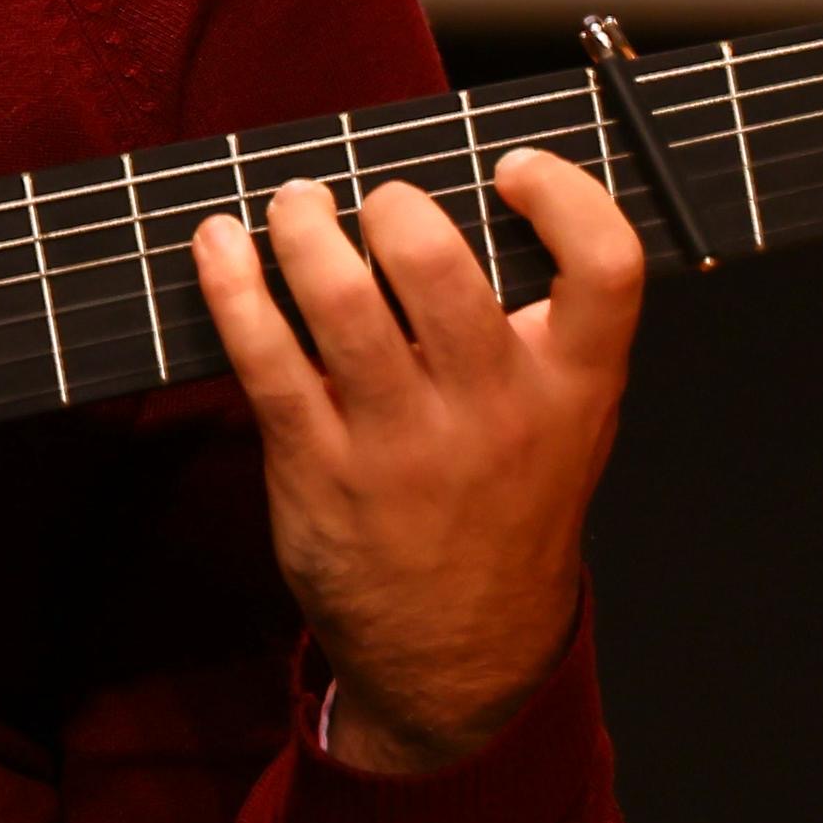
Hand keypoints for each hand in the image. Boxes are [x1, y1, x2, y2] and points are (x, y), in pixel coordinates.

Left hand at [192, 153, 645, 774]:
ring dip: (301, 227)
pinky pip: (264, 355)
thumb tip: (472, 206)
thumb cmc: (506, 512)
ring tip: (294, 207)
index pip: (606, 265)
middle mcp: (495, 412)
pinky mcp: (320, 467)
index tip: (512, 168)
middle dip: (390, 203)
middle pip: (438, 264)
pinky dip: (232, 285)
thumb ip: (544, 333)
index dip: (564, 193)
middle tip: (373, 200)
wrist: (459, 655)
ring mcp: (403, 444)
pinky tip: (216, 248)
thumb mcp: (570, 428)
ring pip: (340, 299)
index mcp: (575, 389)